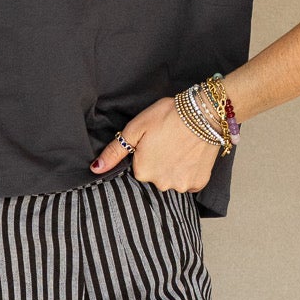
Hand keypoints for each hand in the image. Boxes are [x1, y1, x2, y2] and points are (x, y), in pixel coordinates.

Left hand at [89, 94, 221, 191]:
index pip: (139, 169)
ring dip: (175, 168)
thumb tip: (96, 169)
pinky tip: (191, 156)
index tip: (154, 142)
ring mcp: (181, 185)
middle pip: (156, 177)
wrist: (203, 113)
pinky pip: (190, 183)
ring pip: (172, 180)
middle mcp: (160, 184)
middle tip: (168, 143)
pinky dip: (190, 172)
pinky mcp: (198, 183)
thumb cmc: (168, 116)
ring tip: (181, 148)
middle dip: (160, 163)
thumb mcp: (136, 128)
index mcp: (142, 172)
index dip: (146, 154)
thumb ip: (115, 151)